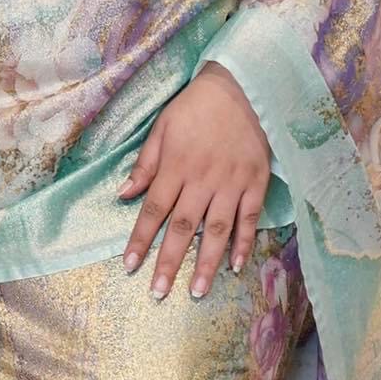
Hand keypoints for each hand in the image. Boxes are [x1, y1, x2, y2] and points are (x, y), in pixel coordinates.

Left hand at [118, 62, 271, 298]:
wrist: (241, 87)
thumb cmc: (195, 107)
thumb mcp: (162, 126)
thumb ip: (145, 163)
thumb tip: (123, 194)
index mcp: (176, 165)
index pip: (154, 209)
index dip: (140, 239)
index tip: (129, 265)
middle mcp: (202, 179)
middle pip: (183, 227)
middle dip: (169, 261)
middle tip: (159, 292)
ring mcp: (232, 182)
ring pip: (217, 229)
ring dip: (207, 263)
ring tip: (196, 291)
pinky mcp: (256, 182)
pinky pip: (250, 218)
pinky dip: (244, 243)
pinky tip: (237, 266)